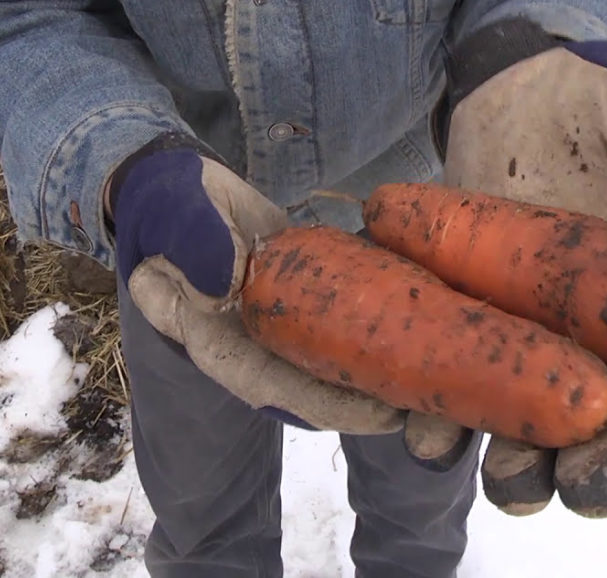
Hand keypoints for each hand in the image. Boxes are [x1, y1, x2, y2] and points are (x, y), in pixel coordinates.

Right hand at [108, 132, 404, 434]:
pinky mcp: (306, 291)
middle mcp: (254, 339)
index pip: (269, 384)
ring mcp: (282, 319)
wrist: (180, 190)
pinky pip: (343, 312)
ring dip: (381, 367)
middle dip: (369, 398)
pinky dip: (379, 318)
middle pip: (314, 382)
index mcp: (215, 337)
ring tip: (439, 378)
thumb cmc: (168, 203)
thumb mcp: (171, 217)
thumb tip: (228, 284)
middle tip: (428, 404)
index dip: (324, 405)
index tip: (377, 417)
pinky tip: (427, 321)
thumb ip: (195, 245)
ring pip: (333, 354)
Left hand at [407, 19, 606, 515]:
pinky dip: (442, 423)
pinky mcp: (475, 339)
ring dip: (520, 468)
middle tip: (582, 479)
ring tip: (506, 474)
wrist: (521, 100)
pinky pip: (461, 397)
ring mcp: (538, 350)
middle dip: (602, 467)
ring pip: (536, 435)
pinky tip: (427, 429)